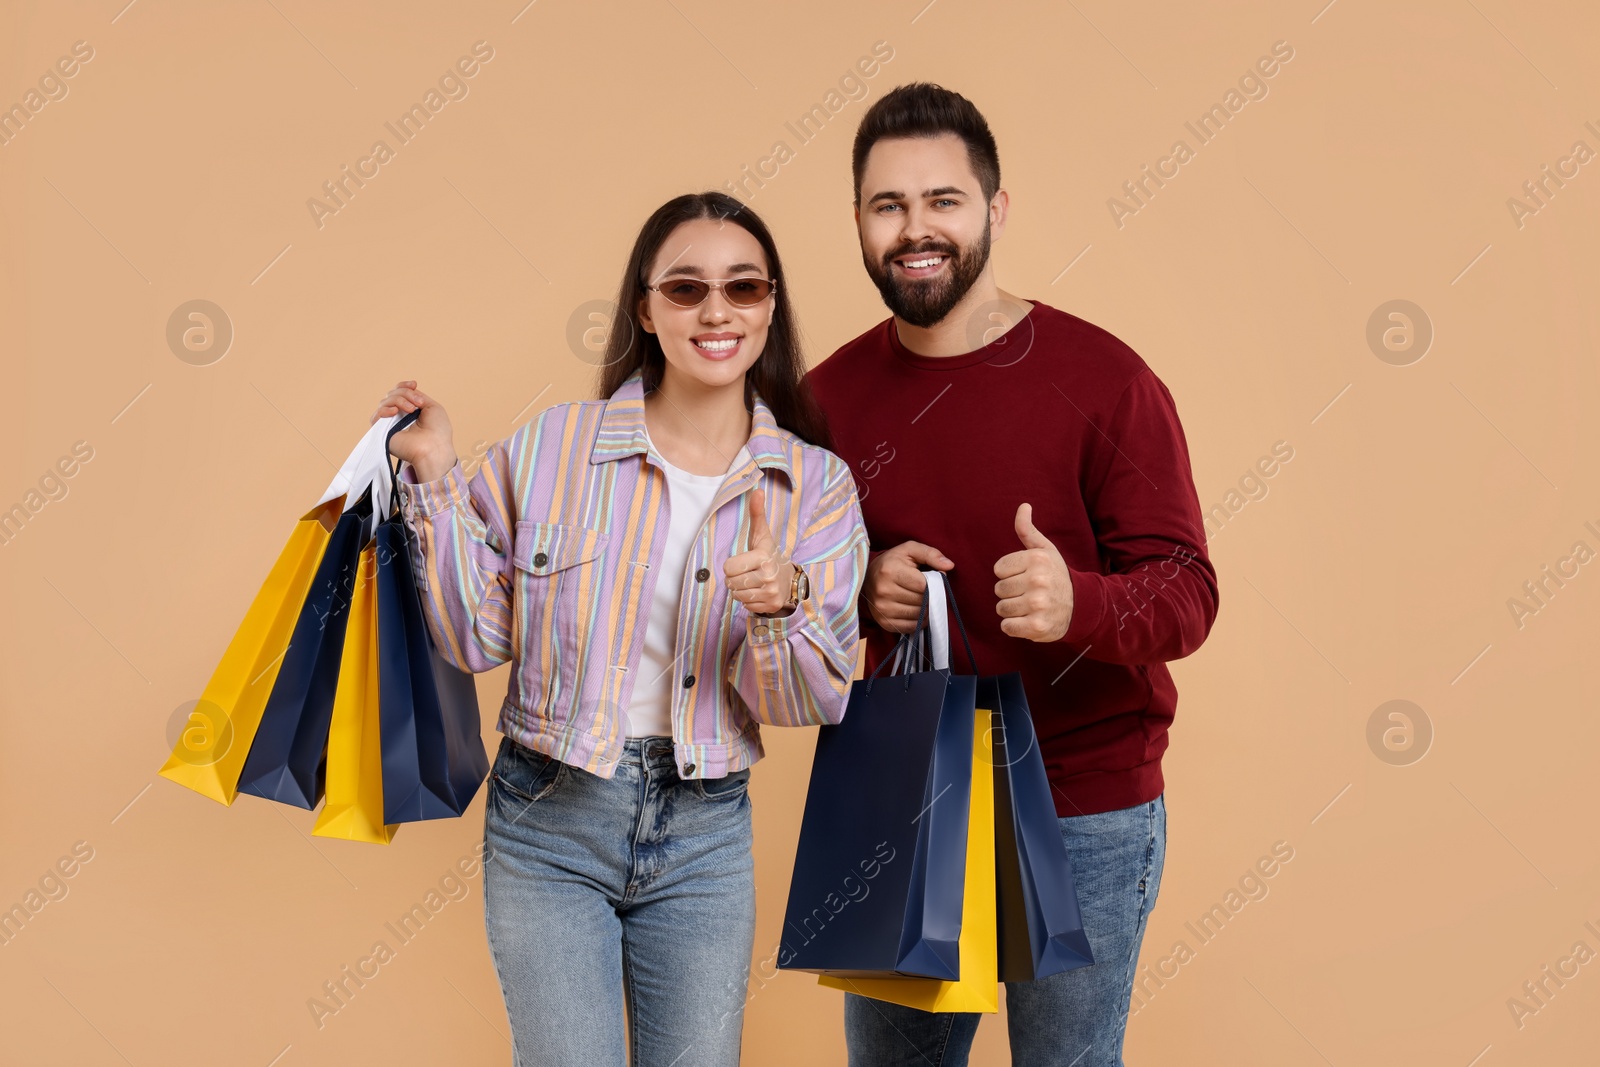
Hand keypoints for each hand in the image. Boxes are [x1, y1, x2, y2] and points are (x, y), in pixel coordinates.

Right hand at [373, 381, 456, 481]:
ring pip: (385, 401)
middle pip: (392, 394)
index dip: (404, 386)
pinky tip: (396, 412)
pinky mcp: (382, 432)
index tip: (414, 384)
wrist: (435, 447)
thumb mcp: (432, 406)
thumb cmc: (438, 431)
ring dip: (399, 400)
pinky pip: (377, 415)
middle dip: (406, 393)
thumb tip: (407, 390)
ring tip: (412, 410)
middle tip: (418, 404)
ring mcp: (390, 424)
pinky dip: (386, 409)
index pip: (398, 392)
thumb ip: (417, 396)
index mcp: (410, 411)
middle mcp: (399, 416)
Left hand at [725, 488, 795, 615]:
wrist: (789, 579)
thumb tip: (757, 490)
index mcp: (763, 557)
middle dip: (735, 578)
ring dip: (740, 590)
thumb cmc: (768, 554)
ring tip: (752, 582)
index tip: (744, 561)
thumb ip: (757, 514)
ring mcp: (771, 593)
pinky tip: (758, 592)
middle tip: (748, 572)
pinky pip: (746, 606)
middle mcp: (768, 576)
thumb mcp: (762, 535)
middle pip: (731, 583)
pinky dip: (749, 600)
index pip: (728, 568)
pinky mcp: (771, 606)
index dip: (732, 565)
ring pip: (737, 596)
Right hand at [863, 540, 954, 633]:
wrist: (867, 577)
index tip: (930, 579)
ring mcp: (883, 609)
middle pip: (922, 601)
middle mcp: (884, 591)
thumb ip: (931, 554)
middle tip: (925, 590)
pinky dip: (919, 620)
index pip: (923, 585)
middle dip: (929, 596)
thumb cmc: (893, 562)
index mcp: (890, 571)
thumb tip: (949, 566)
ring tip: (920, 599)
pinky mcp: (884, 622)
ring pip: (919, 615)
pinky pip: (912, 627)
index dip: (932, 583)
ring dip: (925, 609)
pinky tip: (916, 610)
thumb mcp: (910, 550)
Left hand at [994, 502, 1073, 640]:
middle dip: (1011, 592)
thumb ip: (1028, 530)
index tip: (1026, 576)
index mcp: (1037, 559)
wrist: (1081, 607)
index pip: (999, 569)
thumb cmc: (1057, 576)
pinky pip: (1007, 627)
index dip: (1010, 574)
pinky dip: (1014, 626)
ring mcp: (1038, 605)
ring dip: (1012, 610)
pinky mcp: (1037, 626)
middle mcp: (1038, 581)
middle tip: (1030, 593)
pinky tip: (1029, 620)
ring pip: (1001, 608)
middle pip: (999, 589)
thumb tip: (1023, 506)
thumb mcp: (1045, 550)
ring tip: (1030, 606)